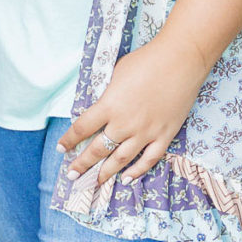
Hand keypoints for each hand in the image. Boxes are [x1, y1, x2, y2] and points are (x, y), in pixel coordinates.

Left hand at [61, 31, 210, 189]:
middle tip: (72, 174)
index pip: (82, 128)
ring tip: (95, 181)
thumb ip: (108, 94)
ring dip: (105, 172)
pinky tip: (127, 179)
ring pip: (120, 159)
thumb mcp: (116, 73)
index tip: (61, 148)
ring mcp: (145, 132)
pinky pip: (149, 159)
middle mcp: (124, 123)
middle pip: (97, 149)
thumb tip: (101, 107)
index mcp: (109, 105)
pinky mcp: (164, 135)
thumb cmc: (146, 60)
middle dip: (82, 164)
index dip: (69, 140)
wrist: (180, 60)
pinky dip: (137, 171)